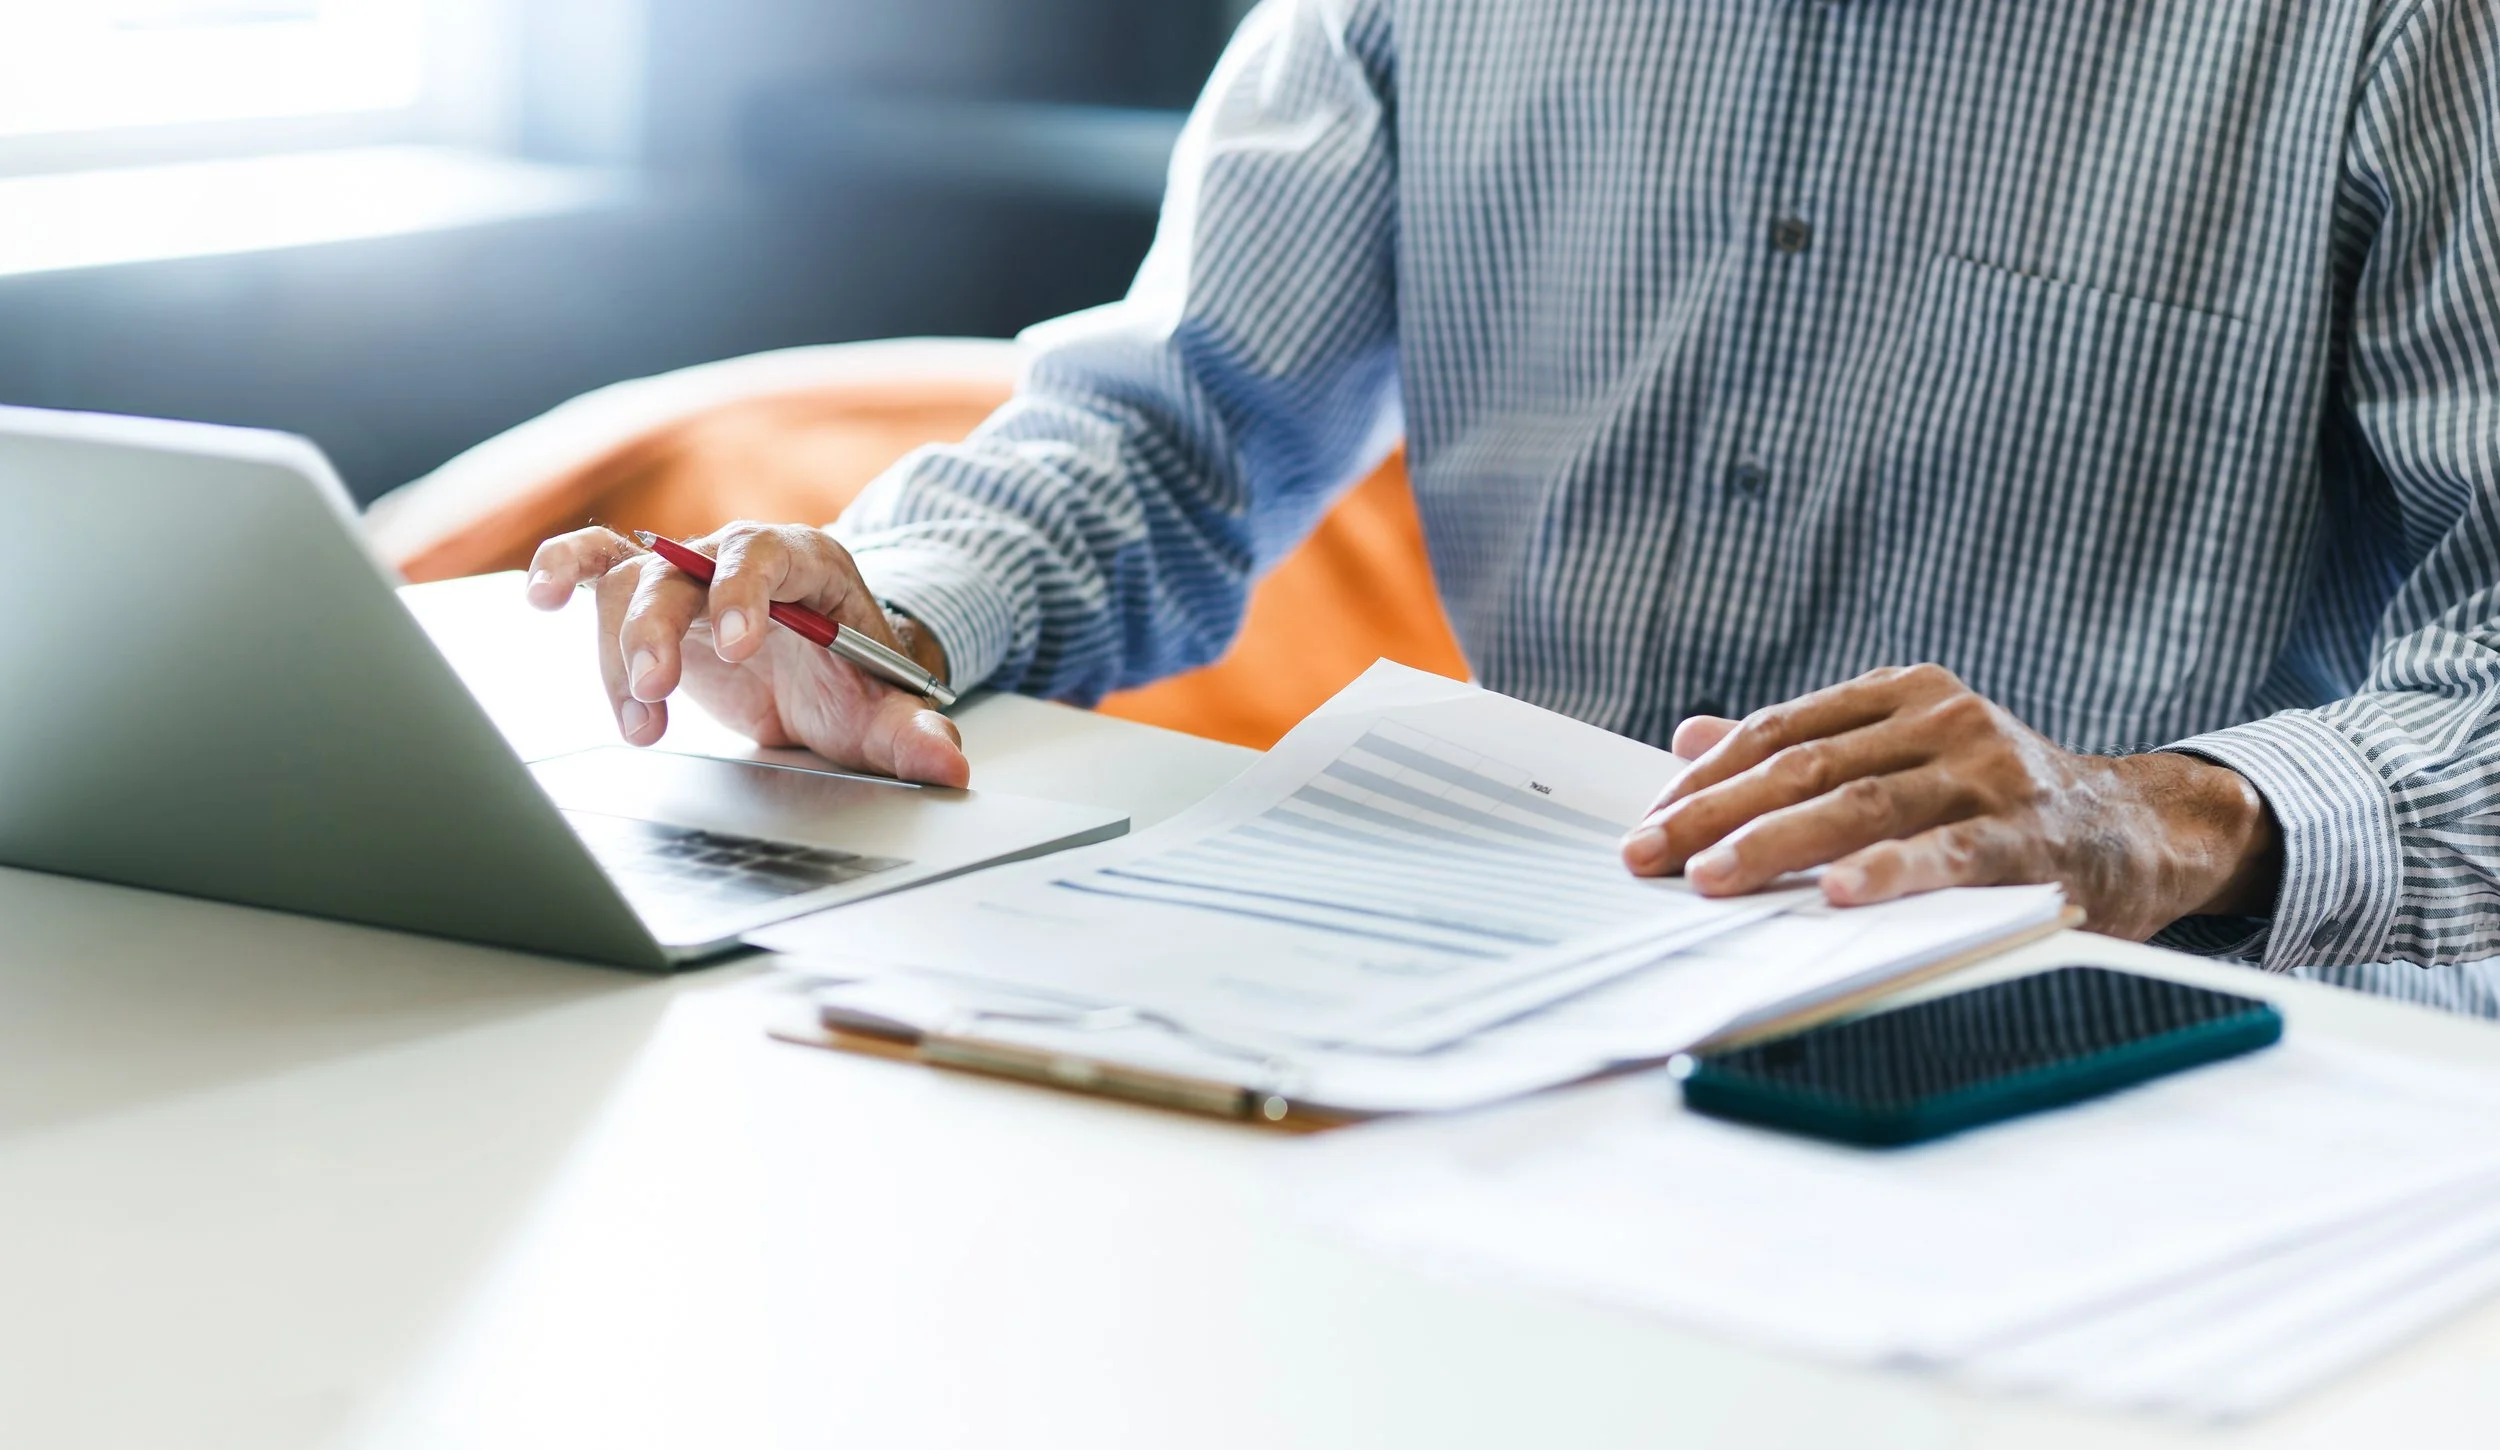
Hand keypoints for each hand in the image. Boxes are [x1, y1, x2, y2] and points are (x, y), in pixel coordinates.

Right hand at [524, 522, 969, 787]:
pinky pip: (596, 563)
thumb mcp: (882, 707)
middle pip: (680, 572)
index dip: (745, 594)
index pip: (767, 559)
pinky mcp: (649, 592)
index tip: (738, 646)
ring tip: (642, 727)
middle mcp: (737, 556)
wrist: (823, 665)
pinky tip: (538, 598)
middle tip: (656, 691)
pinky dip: (563, 570)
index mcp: (807, 564)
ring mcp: (686, 571)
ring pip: (630, 587)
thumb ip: (911, 731)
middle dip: (658, 630)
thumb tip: (947, 764)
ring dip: (621, 655)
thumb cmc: (850, 676)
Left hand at [1619, 665, 2280, 937]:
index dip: (1705, 778)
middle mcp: (1940, 720)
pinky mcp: (2029, 834)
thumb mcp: (1902, 753)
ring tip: (1713, 879)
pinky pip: (1946, 854)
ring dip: (1775, 844)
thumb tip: (1690, 736)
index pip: (1779, 731)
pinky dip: (1888, 873)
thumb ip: (1806, 746)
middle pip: (1803, 766)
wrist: (2138, 828)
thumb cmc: (1999, 801)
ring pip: (1859, 804)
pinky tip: (1837, 894)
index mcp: (1901, 694)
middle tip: (1650, 857)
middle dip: (1714, 815)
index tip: (1646, 824)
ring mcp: (1986, 772)